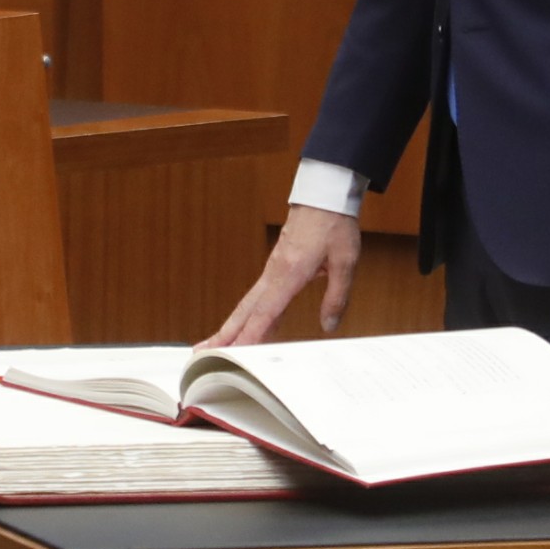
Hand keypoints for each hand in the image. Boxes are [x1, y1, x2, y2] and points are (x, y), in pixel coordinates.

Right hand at [204, 202, 363, 346]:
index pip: (266, 312)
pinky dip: (247, 315)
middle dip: (225, 334)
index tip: (235, 352)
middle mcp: (274, 274)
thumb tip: (329, 325)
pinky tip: (247, 328)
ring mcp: (271, 271)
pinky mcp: (275, 268)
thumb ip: (337, 297)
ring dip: (230, 326)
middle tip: (204, 352)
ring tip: (215, 344)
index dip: (251, 335)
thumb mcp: (345, 262)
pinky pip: (256, 297)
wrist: (324, 196)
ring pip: (247, 304)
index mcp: (290, 273)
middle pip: (245, 311)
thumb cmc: (333, 224)